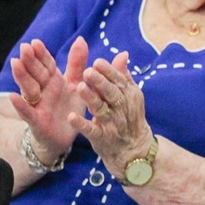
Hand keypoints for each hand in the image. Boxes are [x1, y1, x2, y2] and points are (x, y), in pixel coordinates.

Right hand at [9, 37, 87, 155]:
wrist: (65, 135)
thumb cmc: (68, 106)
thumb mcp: (75, 83)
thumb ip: (76, 63)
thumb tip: (81, 39)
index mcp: (53, 80)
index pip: (46, 65)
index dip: (41, 54)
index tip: (35, 42)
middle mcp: (43, 90)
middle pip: (35, 74)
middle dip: (30, 61)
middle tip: (24, 47)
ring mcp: (38, 105)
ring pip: (28, 88)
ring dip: (22, 77)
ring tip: (15, 63)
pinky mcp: (36, 121)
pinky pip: (28, 112)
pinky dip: (21, 105)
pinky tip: (13, 96)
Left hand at [68, 51, 153, 175]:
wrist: (134, 149)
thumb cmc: (129, 118)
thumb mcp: (130, 96)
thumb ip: (124, 76)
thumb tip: (122, 54)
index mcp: (129, 95)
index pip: (119, 80)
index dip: (109, 71)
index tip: (97, 62)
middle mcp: (122, 108)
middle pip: (111, 93)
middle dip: (100, 82)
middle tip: (87, 71)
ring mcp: (112, 123)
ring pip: (101, 109)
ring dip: (91, 98)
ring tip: (79, 87)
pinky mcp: (102, 138)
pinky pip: (91, 130)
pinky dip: (82, 124)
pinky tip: (71, 117)